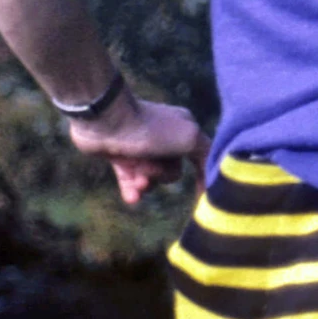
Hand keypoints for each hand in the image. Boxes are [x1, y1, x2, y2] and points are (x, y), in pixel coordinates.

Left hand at [67, 91, 203, 206]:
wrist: (106, 121)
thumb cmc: (151, 130)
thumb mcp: (189, 138)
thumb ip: (205, 155)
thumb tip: (212, 175)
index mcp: (185, 128)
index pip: (200, 156)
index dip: (203, 175)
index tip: (203, 197)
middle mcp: (165, 137)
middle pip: (173, 170)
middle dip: (161, 175)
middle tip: (148, 171)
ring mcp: (141, 148)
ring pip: (151, 178)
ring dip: (144, 183)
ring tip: (135, 180)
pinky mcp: (120, 157)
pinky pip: (130, 180)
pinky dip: (131, 189)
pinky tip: (131, 197)